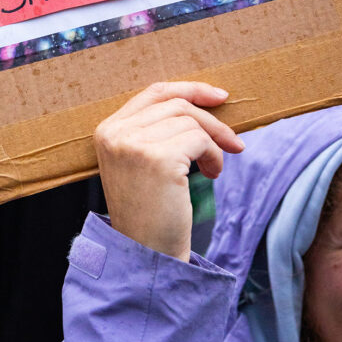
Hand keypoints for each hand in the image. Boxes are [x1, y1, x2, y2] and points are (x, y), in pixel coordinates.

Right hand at [94, 81, 244, 261]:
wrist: (146, 252)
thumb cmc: (151, 209)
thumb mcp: (143, 162)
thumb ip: (157, 129)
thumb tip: (204, 100)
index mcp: (107, 130)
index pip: (154, 93)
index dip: (189, 89)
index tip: (218, 96)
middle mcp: (116, 133)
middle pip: (176, 104)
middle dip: (211, 120)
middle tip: (234, 143)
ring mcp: (133, 144)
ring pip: (190, 120)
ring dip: (213, 143)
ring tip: (214, 168)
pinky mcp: (157, 158)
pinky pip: (199, 140)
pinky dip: (214, 155)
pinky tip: (212, 174)